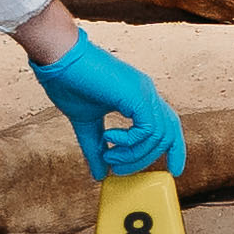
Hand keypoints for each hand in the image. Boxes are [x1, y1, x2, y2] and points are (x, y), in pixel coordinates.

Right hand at [30, 29, 183, 180]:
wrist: (59, 59)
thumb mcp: (86, 123)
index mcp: (138, 98)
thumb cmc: (70, 83)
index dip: (175, 148)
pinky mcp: (136, 93)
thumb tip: (100, 175)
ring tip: (110, 157)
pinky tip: (108, 139)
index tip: (174, 170)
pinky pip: (148, 128)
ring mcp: (143, 91)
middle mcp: (146, 93)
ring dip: (134, 155)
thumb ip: (95, 148)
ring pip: (158, 135)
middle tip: (122, 171)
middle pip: (169, 132)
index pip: (167, 125)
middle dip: (150, 157)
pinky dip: (130, 142)